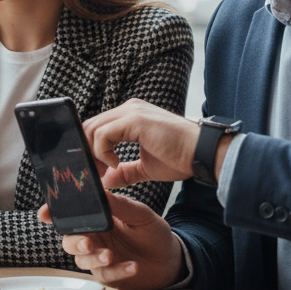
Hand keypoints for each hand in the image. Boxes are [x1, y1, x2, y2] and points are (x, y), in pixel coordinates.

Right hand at [38, 191, 184, 289]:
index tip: (44, 214)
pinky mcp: (109, 276)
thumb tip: (101, 193)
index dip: (54, 215)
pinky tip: (132, 266)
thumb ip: (120, 206)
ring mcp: (99, 258)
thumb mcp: (140, 214)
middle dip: (75, 242)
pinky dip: (117, 271)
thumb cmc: (153, 232)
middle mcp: (94, 238)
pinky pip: (104, 275)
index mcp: (97, 219)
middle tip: (88, 243)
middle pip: (69, 241)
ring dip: (94, 258)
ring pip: (81, 260)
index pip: (71, 216)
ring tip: (110, 256)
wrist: (172, 258)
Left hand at [82, 98, 199, 187]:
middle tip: (96, 173)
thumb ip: (124, 171)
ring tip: (105, 170)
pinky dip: (102, 152)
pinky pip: (103, 134)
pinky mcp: (135, 119)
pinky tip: (115, 164)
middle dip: (87, 152)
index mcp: (130, 116)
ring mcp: (132, 111)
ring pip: (93, 128)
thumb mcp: (145, 167)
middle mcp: (129, 109)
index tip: (95, 170)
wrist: (203, 153)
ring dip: (93, 153)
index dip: (90, 149)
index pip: (97, 127)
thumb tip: (106, 180)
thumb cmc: (180, 158)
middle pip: (90, 126)